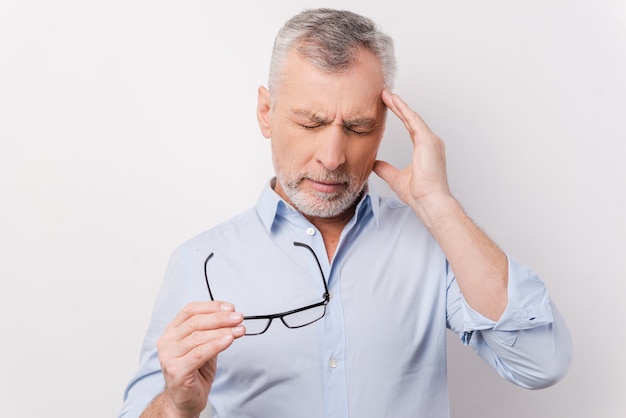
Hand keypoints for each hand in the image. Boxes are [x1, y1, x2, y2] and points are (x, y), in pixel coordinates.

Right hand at [152, 301, 244, 416]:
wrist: (186, 399)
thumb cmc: (195, 371)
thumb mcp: (204, 345)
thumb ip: (212, 331)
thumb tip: (231, 316)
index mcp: (172, 331)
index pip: (190, 310)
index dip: (212, 306)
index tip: (230, 307)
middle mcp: (167, 341)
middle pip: (195, 322)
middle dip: (221, 318)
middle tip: (238, 318)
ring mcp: (168, 357)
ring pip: (198, 337)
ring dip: (222, 331)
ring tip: (239, 330)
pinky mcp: (176, 371)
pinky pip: (199, 354)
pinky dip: (216, 345)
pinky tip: (229, 340)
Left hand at [374, 90, 451, 213]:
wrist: (429, 202)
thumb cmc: (418, 194)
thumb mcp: (396, 178)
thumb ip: (386, 169)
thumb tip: (374, 164)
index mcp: (425, 149)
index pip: (410, 127)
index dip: (400, 115)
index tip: (388, 105)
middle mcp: (430, 142)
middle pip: (412, 119)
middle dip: (398, 106)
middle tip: (385, 94)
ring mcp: (431, 141)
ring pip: (412, 117)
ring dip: (399, 105)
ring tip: (386, 94)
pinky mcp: (428, 141)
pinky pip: (414, 121)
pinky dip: (404, 110)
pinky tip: (394, 101)